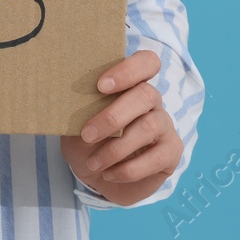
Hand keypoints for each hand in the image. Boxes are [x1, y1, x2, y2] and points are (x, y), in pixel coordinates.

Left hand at [60, 48, 181, 205]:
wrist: (98, 178)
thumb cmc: (88, 143)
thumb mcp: (77, 123)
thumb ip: (80, 109)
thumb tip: (67, 100)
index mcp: (131, 84)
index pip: (146, 62)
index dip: (127, 70)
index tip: (100, 86)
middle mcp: (152, 101)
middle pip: (146, 94)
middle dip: (113, 116)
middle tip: (87, 134)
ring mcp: (165, 126)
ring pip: (149, 126)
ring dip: (116, 147)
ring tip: (93, 162)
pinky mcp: (171, 153)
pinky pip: (155, 158)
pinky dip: (127, 169)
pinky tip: (109, 174)